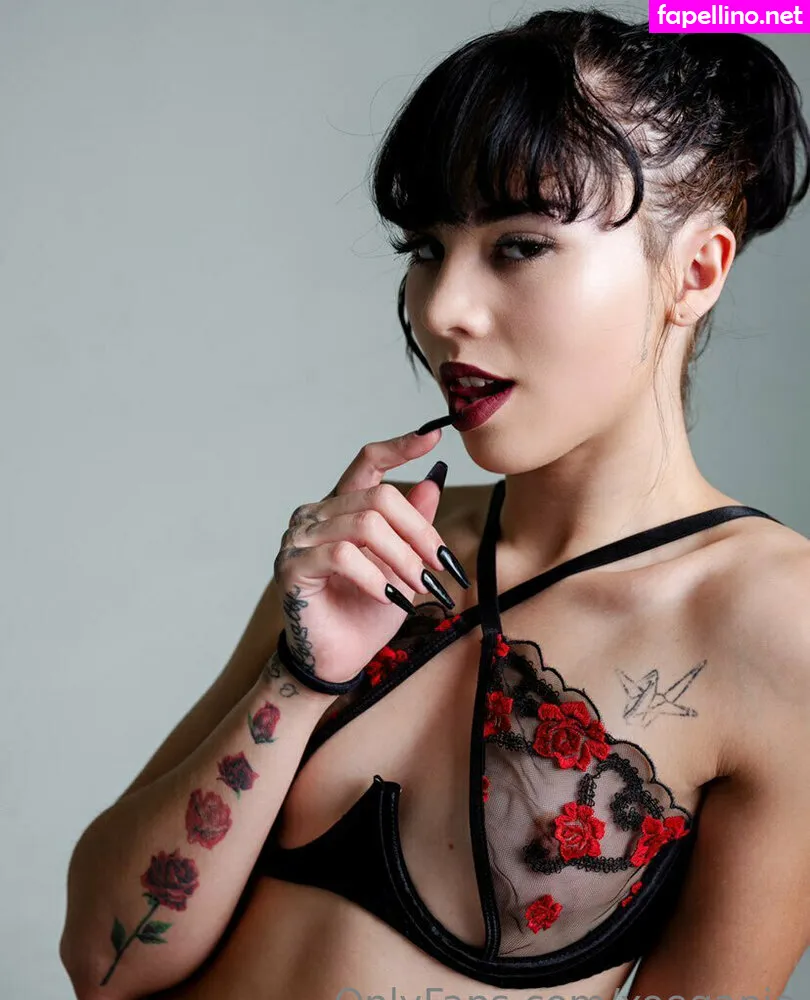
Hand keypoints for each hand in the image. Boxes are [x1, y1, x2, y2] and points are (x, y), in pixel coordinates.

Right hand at [271, 427, 460, 684]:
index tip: (433, 436)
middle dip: (419, 532)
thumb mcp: (403, 565)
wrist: (339, 659)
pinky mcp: (292, 567)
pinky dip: (375, 576)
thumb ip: (413, 525)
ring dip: (402, 558)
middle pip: (378, 497)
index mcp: (341, 506)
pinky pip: (342, 556)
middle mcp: (316, 514)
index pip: (367, 462)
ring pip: (364, 525)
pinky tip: (390, 597)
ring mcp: (299, 538)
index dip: (399, 447)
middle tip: (441, 566)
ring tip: (420, 587)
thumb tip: (433, 480)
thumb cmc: (367, 612)